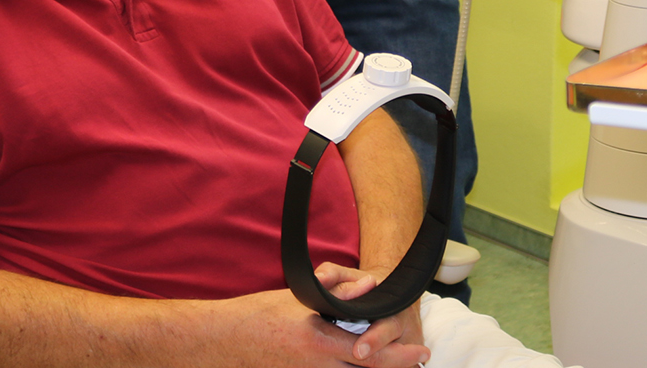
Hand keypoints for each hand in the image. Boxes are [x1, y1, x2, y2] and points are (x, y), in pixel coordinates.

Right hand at [192, 264, 427, 367]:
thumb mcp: (300, 298)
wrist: (224, 341)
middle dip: (395, 367)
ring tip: (395, 361)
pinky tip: (358, 363)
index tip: (423, 352)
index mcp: (320, 343)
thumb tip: (370, 286)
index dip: (401, 356)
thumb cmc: (260, 315)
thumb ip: (337, 291)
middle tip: (418, 359)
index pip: (371, 354)